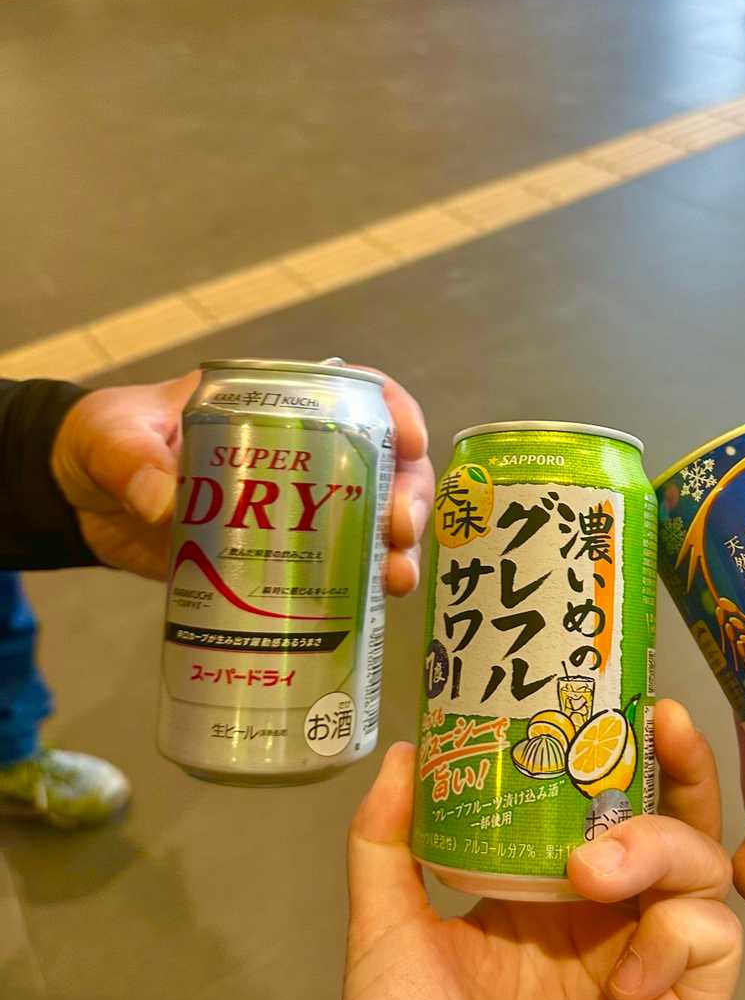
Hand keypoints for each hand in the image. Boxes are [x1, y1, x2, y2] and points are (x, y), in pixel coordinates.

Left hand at [50, 369, 433, 589]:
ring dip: (395, 548)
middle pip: (381, 464)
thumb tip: (163, 504)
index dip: (396, 411)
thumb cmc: (103, 441)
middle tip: (398, 530)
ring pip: (370, 521)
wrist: (79, 501)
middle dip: (406, 495)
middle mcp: (300, 454)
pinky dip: (361, 588)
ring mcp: (295, 510)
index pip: (355, 392)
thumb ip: (132, 461)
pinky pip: (335, 570)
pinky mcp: (278, 560)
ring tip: (397, 579)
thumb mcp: (113, 437)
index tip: (411, 442)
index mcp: (272, 404)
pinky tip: (372, 608)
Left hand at [330, 699, 741, 999]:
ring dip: (663, 848)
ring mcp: (645, 968)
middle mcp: (603, 920)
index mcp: (542, 893)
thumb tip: (405, 749)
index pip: (604, 804)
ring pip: (704, 872)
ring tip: (597, 870)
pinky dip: (682, 936)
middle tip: (660, 731)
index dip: (627, 752)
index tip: (629, 699)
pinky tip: (628, 969)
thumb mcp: (385, 937)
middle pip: (674, 824)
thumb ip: (387, 844)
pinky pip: (715, 949)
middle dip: (677, 772)